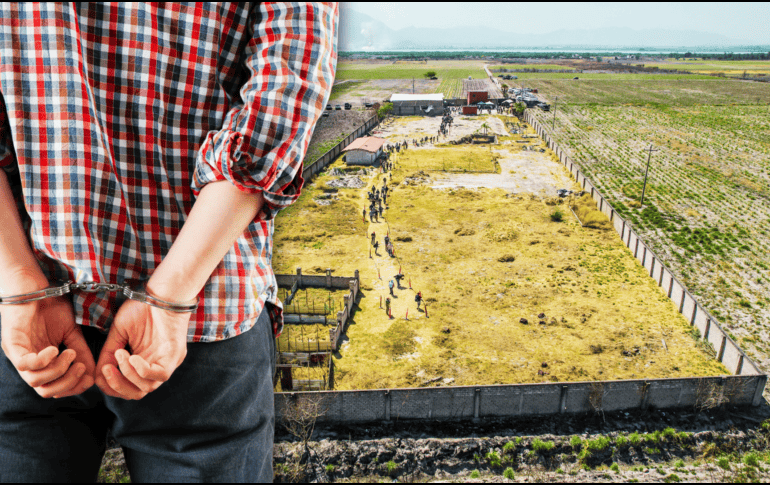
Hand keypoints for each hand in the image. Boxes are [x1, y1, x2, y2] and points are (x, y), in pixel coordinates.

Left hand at [0, 281, 94, 398]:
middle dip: (67, 383)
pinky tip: (55, 348)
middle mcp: (28, 363)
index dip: (72, 387)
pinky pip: (25, 364)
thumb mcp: (72, 333)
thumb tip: (92, 375)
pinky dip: (43, 361)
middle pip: (44, 391)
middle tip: (81, 366)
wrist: (35, 287)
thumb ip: (82, 353)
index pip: (53, 389)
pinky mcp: (12, 344)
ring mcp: (19, 354)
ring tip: (70, 353)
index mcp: (41, 363)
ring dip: (58, 371)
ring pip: (34, 381)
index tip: (89, 376)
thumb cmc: (51, 308)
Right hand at [95, 299, 189, 399]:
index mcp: (144, 363)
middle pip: (137, 393)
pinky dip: (142, 370)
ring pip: (147, 387)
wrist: (161, 293)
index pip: (128, 388)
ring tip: (119, 354)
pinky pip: (160, 375)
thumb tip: (97, 376)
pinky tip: (132, 357)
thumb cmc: (142, 309)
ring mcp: (167, 362)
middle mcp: (156, 366)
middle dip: (117, 385)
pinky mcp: (175, 356)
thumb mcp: (119, 333)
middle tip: (106, 369)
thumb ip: (109, 354)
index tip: (100, 372)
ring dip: (127, 375)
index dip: (112, 386)